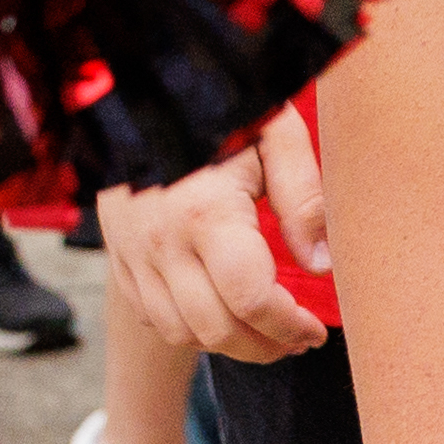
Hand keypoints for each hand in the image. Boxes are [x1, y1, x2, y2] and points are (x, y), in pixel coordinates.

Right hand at [97, 109, 331, 362]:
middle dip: (264, 346)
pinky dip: (192, 329)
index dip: (288, 326)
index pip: (251, 298)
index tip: (316, 331)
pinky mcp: (120, 261)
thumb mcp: (276, 136)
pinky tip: (226, 315)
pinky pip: (154, 317)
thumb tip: (323, 266)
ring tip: (270, 334)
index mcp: (206, 214)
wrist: (140, 96)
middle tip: (299, 339)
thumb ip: (304, 200)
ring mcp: (134, 257)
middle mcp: (163, 245)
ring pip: (181, 332)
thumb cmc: (223, 110)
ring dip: (229, 345)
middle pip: (216, 329)